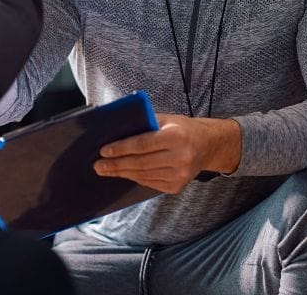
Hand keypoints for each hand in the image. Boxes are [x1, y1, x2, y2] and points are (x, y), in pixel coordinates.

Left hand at [92, 114, 240, 193]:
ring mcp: (180, 175)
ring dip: (122, 173)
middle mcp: (180, 157)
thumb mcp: (166, 119)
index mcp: (176, 137)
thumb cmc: (182, 129)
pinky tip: (124, 174)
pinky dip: (135, 178)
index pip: (142, 144)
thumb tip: (116, 130)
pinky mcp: (177, 186)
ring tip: (106, 170)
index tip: (104, 151)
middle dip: (116, 164)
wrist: (208, 146)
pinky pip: (150, 183)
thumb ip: (144, 123)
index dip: (121, 148)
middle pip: (140, 163)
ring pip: (143, 175)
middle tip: (98, 165)